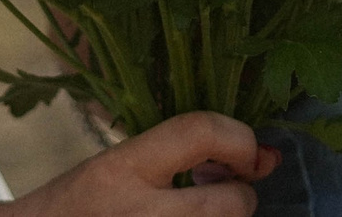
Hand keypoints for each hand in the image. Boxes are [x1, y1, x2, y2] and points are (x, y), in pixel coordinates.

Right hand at [5, 111, 278, 216]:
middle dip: (238, 197)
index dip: (237, 137)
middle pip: (234, 203)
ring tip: (192, 211)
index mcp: (121, 169)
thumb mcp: (118, 165)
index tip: (245, 149)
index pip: (199, 132)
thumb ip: (183, 153)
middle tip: (217, 192)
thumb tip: (266, 158)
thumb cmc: (75, 208)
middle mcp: (139, 214)